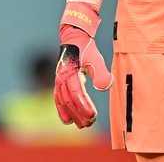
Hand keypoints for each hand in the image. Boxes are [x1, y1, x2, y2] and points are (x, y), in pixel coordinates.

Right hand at [54, 2, 112, 127]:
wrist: (74, 38)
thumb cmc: (86, 48)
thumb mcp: (95, 58)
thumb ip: (101, 72)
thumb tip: (105, 87)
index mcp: (70, 72)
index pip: (76, 93)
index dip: (83, 106)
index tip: (92, 116)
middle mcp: (62, 78)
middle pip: (69, 100)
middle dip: (79, 113)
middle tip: (90, 123)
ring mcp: (59, 81)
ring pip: (64, 102)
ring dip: (72, 114)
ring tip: (82, 125)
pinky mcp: (59, 83)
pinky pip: (58, 99)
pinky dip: (62, 110)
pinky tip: (67, 121)